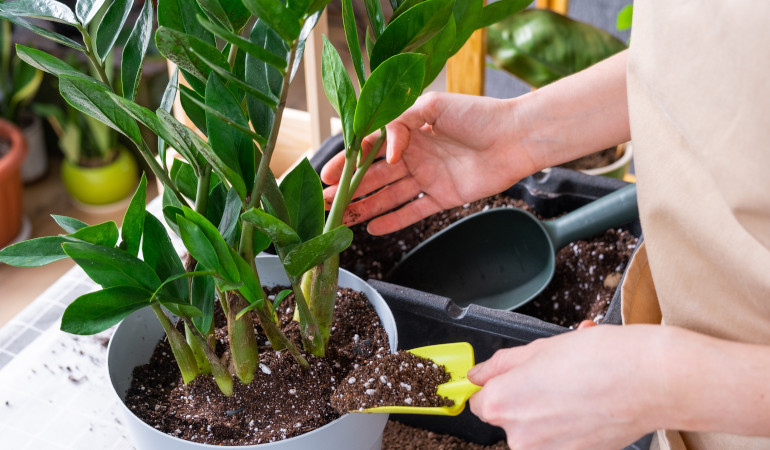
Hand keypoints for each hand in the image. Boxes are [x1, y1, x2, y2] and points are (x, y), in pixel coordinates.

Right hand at [321, 92, 537, 234]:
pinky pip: (413, 210)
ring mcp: (428, 177)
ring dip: (365, 206)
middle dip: (349, 189)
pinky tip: (373, 228)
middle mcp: (415, 154)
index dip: (348, 161)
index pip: (370, 148)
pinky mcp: (443, 196)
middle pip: (375, 175)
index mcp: (409, 130)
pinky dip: (394, 220)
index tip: (327, 175)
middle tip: (325, 202)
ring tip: (342, 219)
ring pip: (389, 195)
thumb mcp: (433, 106)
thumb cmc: (478, 114)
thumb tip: (386, 151)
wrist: (515, 137)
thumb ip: (401, 125)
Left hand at [467, 325, 658, 449]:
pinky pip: (557, 442)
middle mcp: (519, 436)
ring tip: (575, 389)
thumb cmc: (601, 359)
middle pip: (507, 417)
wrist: (652, 382)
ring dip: (547, 412)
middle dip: (524, 398)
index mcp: (502, 402)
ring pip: (534, 430)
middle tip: (553, 377)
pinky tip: (586, 406)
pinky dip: (567, 426)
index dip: (496, 386)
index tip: (511, 379)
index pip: (479, 401)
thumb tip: (477, 374)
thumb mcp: (539, 348)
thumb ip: (501, 365)